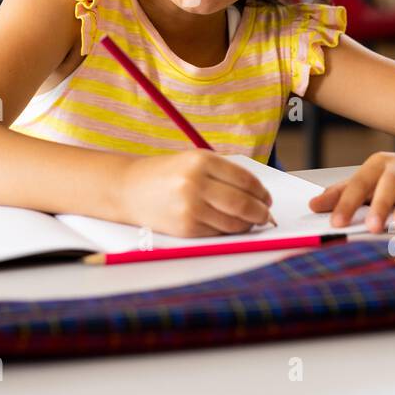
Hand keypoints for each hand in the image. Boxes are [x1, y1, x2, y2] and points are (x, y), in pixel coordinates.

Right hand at [119, 150, 273, 237]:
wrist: (128, 189)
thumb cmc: (165, 174)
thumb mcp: (194, 161)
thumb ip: (225, 174)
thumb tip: (259, 195)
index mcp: (201, 161)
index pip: (246, 180)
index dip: (261, 192)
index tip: (266, 198)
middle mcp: (195, 183)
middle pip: (243, 203)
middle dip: (260, 212)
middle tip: (264, 214)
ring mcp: (190, 207)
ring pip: (234, 222)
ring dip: (247, 224)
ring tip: (247, 220)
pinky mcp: (185, 228)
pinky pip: (218, 233)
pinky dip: (228, 231)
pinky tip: (226, 224)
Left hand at [308, 151, 394, 231]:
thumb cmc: (392, 177)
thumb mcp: (366, 181)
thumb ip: (341, 194)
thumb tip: (313, 205)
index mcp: (377, 164)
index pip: (359, 182)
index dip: (347, 203)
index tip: (337, 223)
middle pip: (390, 181)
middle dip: (380, 204)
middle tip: (371, 227)